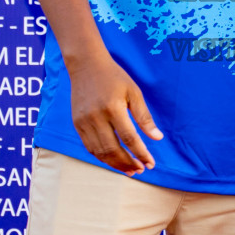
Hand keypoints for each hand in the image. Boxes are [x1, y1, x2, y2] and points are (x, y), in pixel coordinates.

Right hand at [69, 53, 162, 174]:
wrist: (86, 65)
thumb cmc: (114, 77)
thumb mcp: (134, 92)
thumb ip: (144, 116)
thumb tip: (157, 138)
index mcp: (113, 108)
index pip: (129, 138)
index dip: (141, 153)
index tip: (151, 163)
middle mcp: (96, 117)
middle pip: (113, 149)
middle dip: (128, 163)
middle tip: (141, 169)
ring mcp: (84, 122)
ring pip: (100, 152)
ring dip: (115, 164)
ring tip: (130, 169)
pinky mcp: (77, 124)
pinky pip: (89, 147)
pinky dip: (102, 157)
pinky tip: (114, 160)